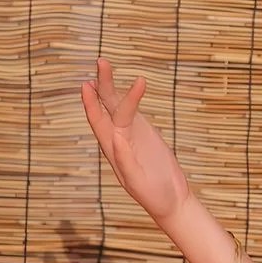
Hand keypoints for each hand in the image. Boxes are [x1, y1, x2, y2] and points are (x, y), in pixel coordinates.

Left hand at [81, 59, 194, 224]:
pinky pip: (134, 111)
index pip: (99, 121)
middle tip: (101, 61)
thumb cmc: (153, 196)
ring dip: (112, 85)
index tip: (89, 84)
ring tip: (106, 64)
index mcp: (112, 150)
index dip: (91, 103)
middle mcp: (118, 138)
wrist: (172, 201)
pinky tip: (127, 83)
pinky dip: (131, 96)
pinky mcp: (146, 133)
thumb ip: (125, 161)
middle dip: (102, 84)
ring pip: (119, 105)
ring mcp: (132, 134)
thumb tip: (116, 138)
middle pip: (106, 107)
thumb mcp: (136, 181)